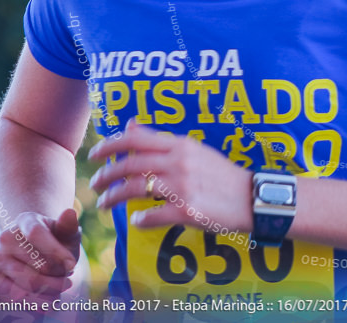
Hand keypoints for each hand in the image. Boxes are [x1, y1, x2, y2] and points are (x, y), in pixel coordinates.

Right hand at [0, 208, 80, 301]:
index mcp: (25, 220)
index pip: (36, 234)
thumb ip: (68, 226)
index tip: (72, 264)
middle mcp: (6, 237)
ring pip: (29, 282)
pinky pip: (17, 294)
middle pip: (37, 264)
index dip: (55, 251)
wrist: (39, 250)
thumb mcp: (66, 232)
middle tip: (69, 273)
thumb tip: (70, 212)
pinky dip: (37, 299)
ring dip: (51, 287)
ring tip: (62, 282)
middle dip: (58, 273)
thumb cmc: (56, 240)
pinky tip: (50, 295)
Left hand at [88, 119, 252, 231]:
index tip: (95, 155)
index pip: (136, 139)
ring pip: (135, 188)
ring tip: (104, 204)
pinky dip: (140, 220)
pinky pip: (152, 216)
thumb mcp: (194, 149)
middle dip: (105, 174)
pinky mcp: (186, 210)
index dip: (109, 145)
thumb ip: (161, 140)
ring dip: (113, 197)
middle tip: (94, 184)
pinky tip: (136, 221)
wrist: (252, 197)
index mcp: (180, 145)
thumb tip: (131, 125)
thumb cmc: (222, 174)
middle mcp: (179, 162)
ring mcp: (182, 187)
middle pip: (129, 165)